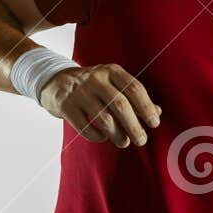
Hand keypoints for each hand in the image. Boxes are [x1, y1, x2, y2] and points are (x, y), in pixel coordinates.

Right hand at [40, 64, 160, 147]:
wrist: (56, 81)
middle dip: (134, 126)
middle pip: (120, 105)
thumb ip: (134, 97)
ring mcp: (79, 92)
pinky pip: (86, 127)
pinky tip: (103, 136)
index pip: (134, 88)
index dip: (146, 107)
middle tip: (141, 140)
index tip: (155, 123)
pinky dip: (98, 136)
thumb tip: (156, 113)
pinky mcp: (65, 106)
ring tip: (124, 142)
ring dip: (117, 135)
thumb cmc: (93, 86)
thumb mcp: (113, 84)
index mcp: (111, 71)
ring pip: (104, 119)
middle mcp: (96, 79)